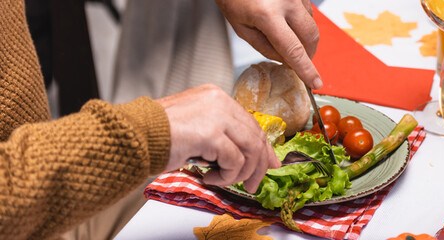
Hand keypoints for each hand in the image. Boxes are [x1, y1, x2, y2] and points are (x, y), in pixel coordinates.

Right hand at [156, 84, 280, 192]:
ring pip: (250, 149)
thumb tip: (245, 155)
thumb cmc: (157, 136)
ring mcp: (216, 115)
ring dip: (241, 172)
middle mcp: (219, 101)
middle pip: (255, 135)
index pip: (251, 121)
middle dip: (258, 164)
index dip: (263, 146)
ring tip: (224, 180)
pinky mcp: (210, 134)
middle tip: (253, 183)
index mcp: (215, 96)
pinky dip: (226, 176)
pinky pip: (234, 161)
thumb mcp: (196, 127)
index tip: (269, 163)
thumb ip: (220, 134)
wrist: (131, 137)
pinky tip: (209, 177)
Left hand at [216, 0, 322, 88]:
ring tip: (284, 35)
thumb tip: (288, 62)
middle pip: (310, 38)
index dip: (306, 70)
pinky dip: (302, 23)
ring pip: (312, 25)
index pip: (293, 50)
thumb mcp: (242, 28)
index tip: (315, 83)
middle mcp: (287, 2)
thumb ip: (265, 48)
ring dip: (304, 38)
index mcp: (267, 15)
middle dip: (307, 55)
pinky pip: (309, 12)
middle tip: (297, 62)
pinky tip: (287, 21)